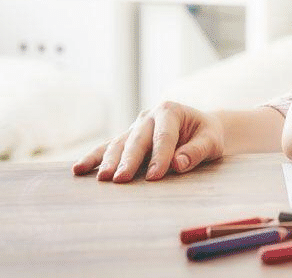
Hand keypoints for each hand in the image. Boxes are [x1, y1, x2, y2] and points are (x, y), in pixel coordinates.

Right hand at [72, 101, 225, 182]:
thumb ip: (197, 151)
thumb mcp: (212, 141)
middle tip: (121, 179)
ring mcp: (135, 127)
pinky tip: (79, 169)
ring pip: (119, 144)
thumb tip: (178, 164)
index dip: (160, 156)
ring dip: (108, 161)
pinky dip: (94, 159)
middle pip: (137, 140)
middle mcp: (148, 116)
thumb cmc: (207, 135)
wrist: (199, 129)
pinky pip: (108, 149)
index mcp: (170, 111)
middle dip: (129, 160)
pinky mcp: (126, 139)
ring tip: (101, 179)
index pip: (164, 136)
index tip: (155, 176)